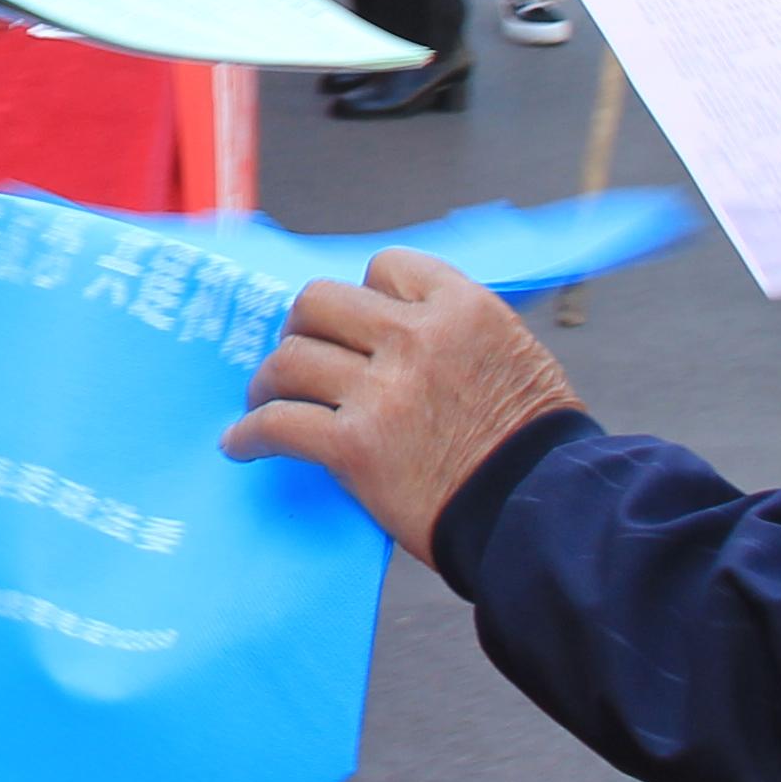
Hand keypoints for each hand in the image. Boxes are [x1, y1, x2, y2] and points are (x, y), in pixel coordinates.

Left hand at [220, 253, 587, 555]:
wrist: (538, 514)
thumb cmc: (532, 445)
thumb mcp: (514, 354)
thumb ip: (455, 330)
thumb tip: (398, 326)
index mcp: (461, 308)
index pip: (386, 266)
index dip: (364, 293)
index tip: (354, 324)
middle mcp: (416, 338)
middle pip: (320, 302)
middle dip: (302, 326)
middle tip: (298, 354)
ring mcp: (382, 390)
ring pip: (290, 358)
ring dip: (268, 380)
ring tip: (263, 399)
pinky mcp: (354, 446)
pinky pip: (278, 424)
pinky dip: (250, 435)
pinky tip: (242, 444)